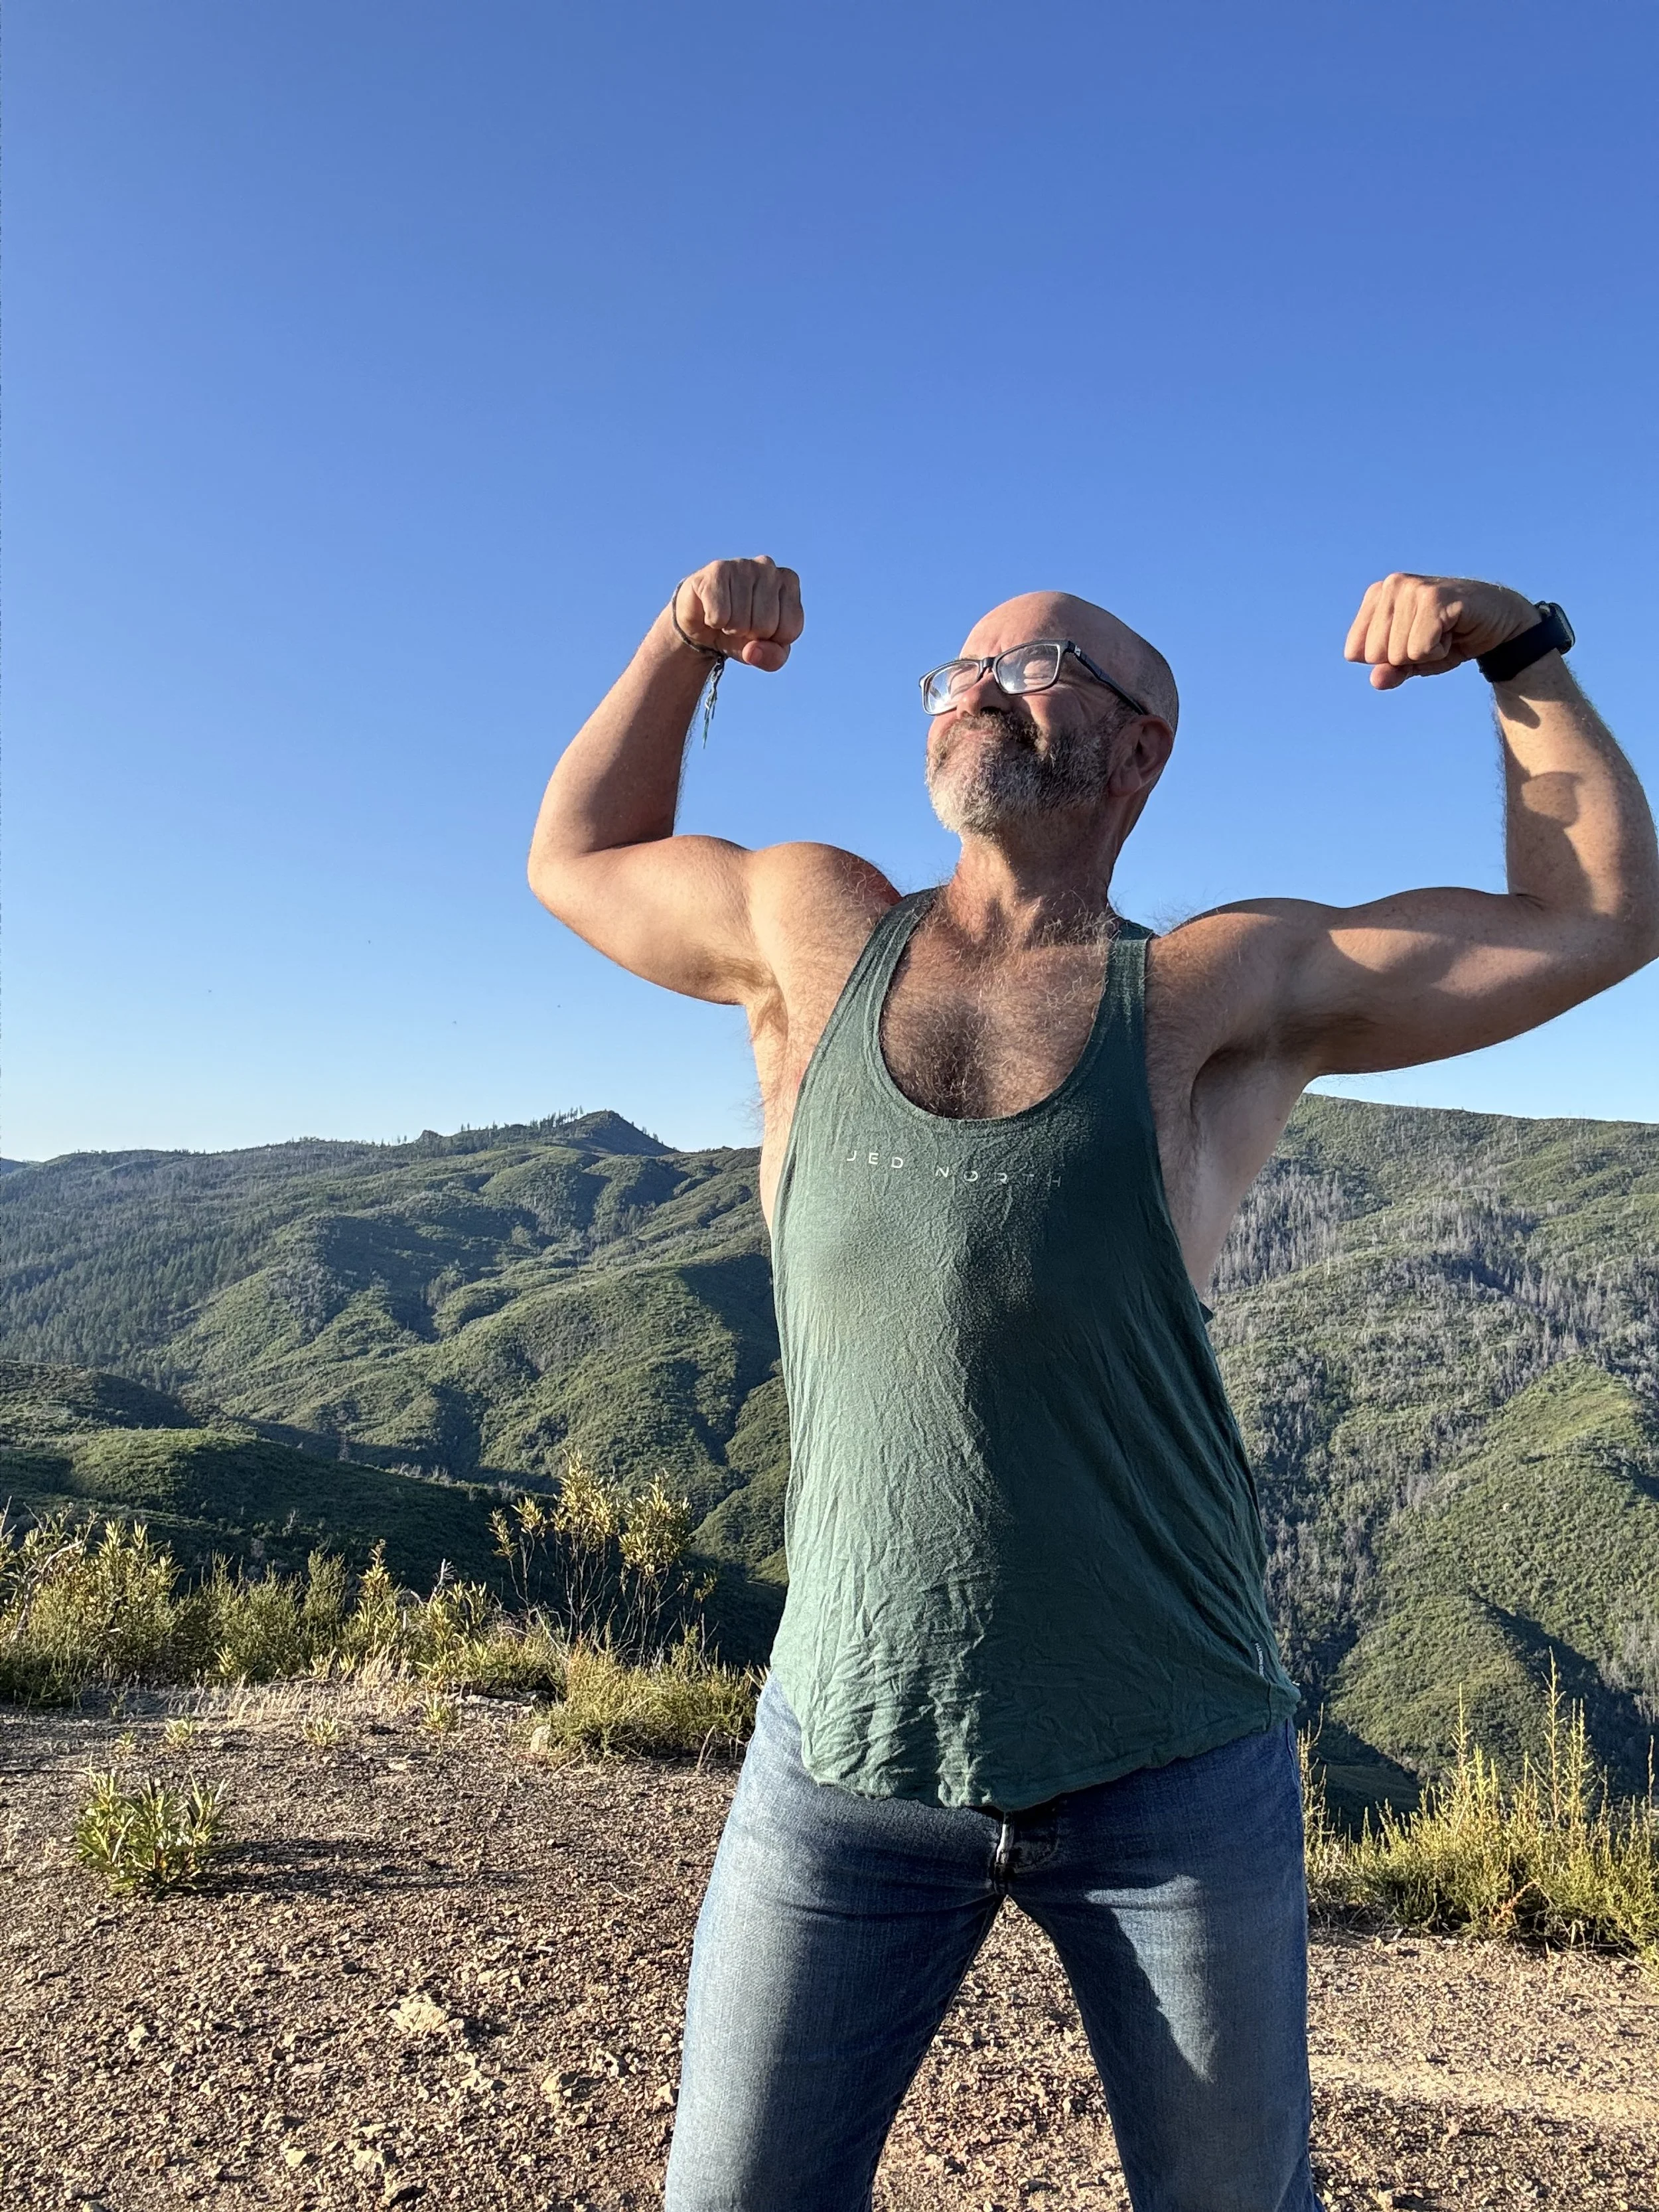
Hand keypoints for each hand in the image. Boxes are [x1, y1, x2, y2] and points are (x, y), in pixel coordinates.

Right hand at [671, 557, 803, 671]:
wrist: (704, 622)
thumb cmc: (741, 633)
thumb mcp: (765, 652)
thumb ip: (773, 658)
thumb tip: (753, 651)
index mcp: (789, 582)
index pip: (790, 629)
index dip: (772, 639)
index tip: (760, 628)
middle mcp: (768, 567)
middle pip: (765, 625)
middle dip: (749, 634)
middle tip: (739, 622)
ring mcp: (742, 565)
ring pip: (741, 621)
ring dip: (729, 628)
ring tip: (725, 616)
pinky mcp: (716, 571)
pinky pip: (720, 615)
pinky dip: (713, 622)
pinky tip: (711, 610)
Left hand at [1344, 573, 1539, 689]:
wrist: (1498, 623)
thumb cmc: (1450, 638)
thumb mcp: (1414, 660)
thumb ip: (1391, 671)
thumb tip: (1376, 681)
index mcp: (1376, 595)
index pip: (1355, 652)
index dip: (1387, 659)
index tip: (1414, 641)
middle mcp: (1391, 585)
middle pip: (1374, 654)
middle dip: (1406, 657)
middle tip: (1433, 636)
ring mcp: (1412, 588)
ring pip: (1397, 654)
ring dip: (1426, 653)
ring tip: (1444, 631)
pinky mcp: (1434, 599)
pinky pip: (1420, 649)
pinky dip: (1440, 651)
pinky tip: (1454, 630)